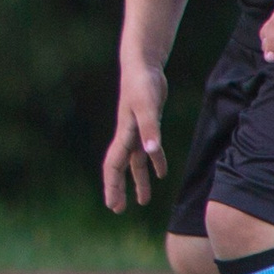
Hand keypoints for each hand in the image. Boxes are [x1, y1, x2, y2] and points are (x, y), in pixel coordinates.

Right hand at [102, 65, 168, 211]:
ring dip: (138, 180)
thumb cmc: (142, 83)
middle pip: (119, 167)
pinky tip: (161, 173)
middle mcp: (127, 135)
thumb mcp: (147, 106)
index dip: (112, 186)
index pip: (113, 165)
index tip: (113, 205)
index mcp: (124, 134)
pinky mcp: (146, 124)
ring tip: (143, 201)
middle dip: (118, 188)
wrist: (143, 64)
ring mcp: (135, 131)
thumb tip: (150, 152)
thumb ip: (150, 129)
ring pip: (134, 161)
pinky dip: (154, 162)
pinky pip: (148, 149)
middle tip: (117, 209)